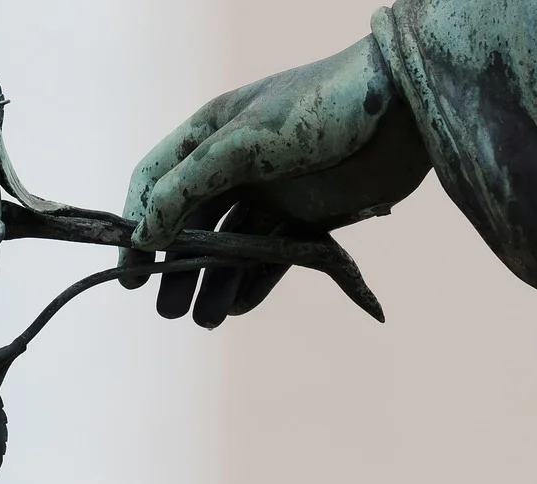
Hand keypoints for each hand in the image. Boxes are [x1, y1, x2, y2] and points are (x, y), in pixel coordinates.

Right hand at [118, 34, 431, 327]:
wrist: (406, 110)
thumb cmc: (319, 110)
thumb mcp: (242, 144)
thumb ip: (188, 188)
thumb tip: (144, 235)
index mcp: (210, 135)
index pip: (156, 182)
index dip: (137, 225)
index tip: (130, 273)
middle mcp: (234, 164)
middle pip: (191, 223)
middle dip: (177, 267)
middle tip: (168, 310)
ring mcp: (272, 191)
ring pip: (231, 246)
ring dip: (215, 282)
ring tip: (205, 319)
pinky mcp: (308, 215)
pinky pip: (272, 255)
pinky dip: (254, 282)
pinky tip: (239, 307)